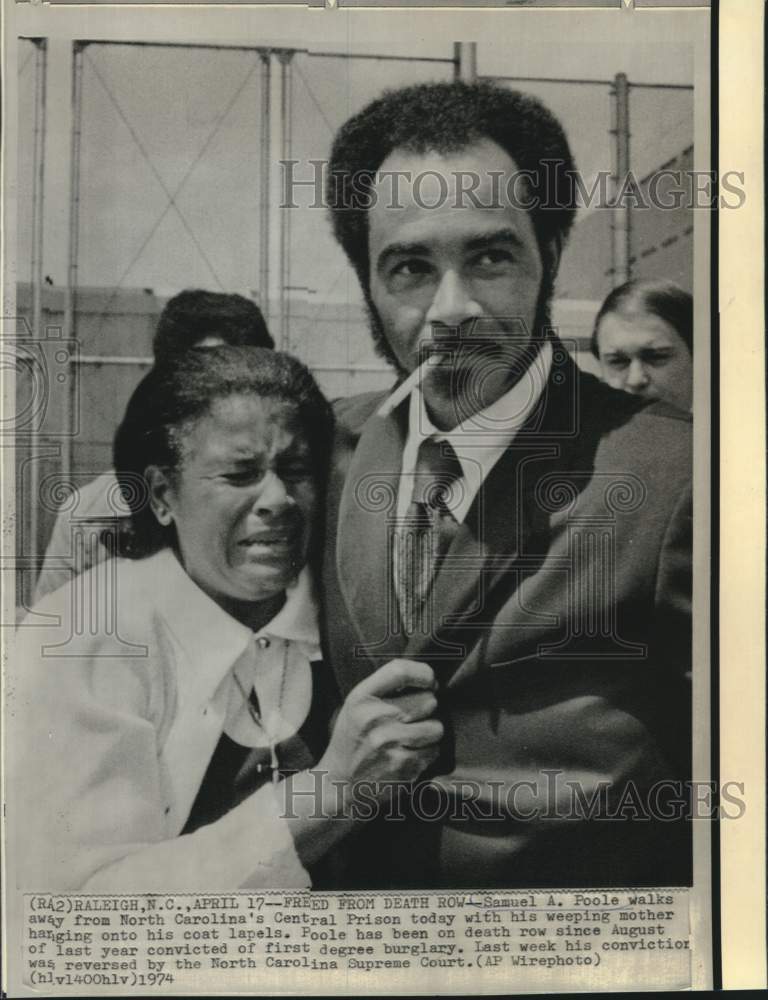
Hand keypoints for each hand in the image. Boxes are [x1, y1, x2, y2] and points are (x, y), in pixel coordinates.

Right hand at [317, 658, 442, 808]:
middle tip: (412, 718)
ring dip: (430, 733)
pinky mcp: (403, 766)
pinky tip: (409, 754)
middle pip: (428, 700)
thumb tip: (428, 678)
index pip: (400, 671)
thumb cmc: (353, 739)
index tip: (429, 681)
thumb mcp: (356, 706)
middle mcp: (375, 718)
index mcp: (361, 698)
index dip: (423, 673)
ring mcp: (390, 743)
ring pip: (437, 727)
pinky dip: (427, 753)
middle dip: (426, 709)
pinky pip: (434, 750)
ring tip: (412, 738)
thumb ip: (384, 688)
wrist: (339, 784)